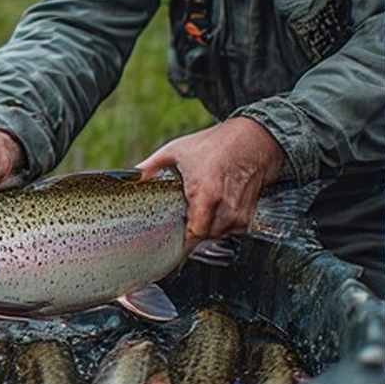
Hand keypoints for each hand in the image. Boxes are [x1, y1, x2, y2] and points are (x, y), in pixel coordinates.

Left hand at [135, 117, 285, 244]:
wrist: (254, 139)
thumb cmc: (216, 144)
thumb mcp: (176, 151)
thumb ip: (150, 167)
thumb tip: (130, 176)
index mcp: (205, 194)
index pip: (194, 234)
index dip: (181, 242)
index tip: (169, 245)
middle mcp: (225, 207)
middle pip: (204, 236)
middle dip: (191, 229)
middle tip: (183, 215)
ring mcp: (240, 212)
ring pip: (218, 235)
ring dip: (206, 226)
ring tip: (200, 207)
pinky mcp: (249, 214)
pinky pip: (231, 229)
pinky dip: (221, 223)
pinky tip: (215, 207)